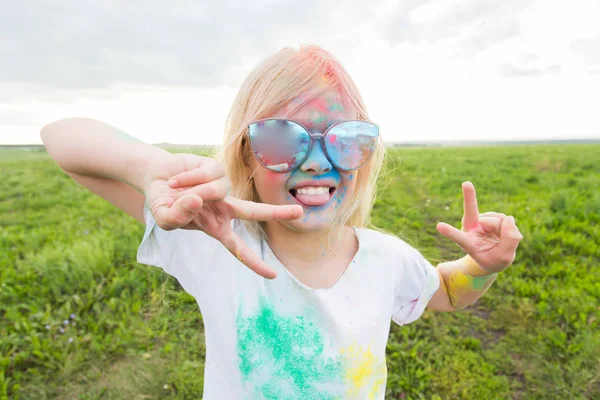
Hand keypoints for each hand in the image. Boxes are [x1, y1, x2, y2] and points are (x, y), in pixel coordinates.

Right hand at [143, 153, 302, 278]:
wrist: (155, 177)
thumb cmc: (164, 203)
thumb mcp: (164, 219)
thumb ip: (177, 217)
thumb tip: (198, 200)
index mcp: (216, 227)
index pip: (238, 249)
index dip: (254, 263)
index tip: (273, 276)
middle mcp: (224, 207)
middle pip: (254, 212)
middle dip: (277, 212)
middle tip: (299, 212)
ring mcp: (222, 187)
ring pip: (214, 191)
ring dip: (190, 191)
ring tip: (176, 190)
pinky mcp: (215, 168)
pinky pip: (206, 175)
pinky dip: (187, 179)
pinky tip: (178, 180)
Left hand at [435, 181, 523, 272]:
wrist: (494, 257)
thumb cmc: (494, 260)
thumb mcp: (503, 258)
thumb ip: (510, 240)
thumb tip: (509, 217)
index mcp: (467, 243)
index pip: (458, 238)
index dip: (450, 232)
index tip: (439, 226)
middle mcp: (471, 228)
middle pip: (471, 211)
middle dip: (469, 196)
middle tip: (466, 183)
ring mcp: (481, 220)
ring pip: (499, 221)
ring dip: (504, 232)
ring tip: (498, 241)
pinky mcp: (491, 216)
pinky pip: (506, 219)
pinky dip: (509, 228)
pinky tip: (501, 234)